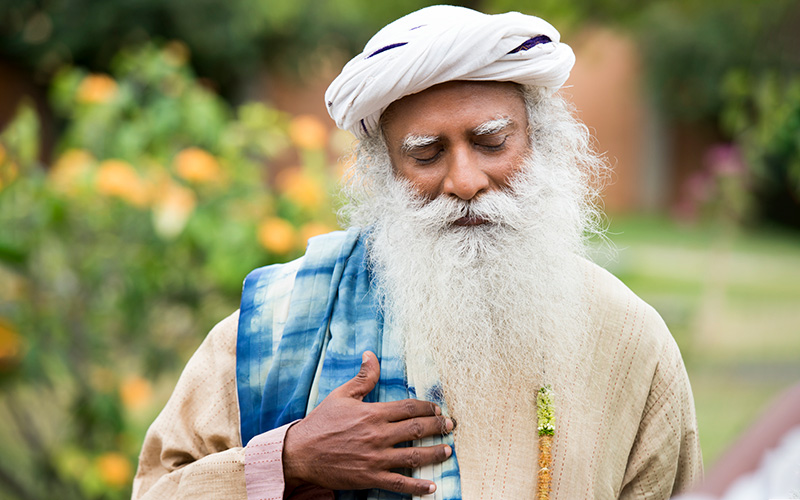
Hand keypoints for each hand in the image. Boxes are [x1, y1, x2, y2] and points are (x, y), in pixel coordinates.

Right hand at [282, 351, 453, 495]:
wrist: (300, 453)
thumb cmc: (321, 422)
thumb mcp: (341, 395)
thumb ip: (362, 377)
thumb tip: (371, 354)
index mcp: (373, 413)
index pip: (409, 408)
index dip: (427, 408)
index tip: (437, 409)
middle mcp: (378, 435)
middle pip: (417, 429)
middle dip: (438, 427)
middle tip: (450, 426)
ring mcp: (375, 458)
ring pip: (413, 456)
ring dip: (434, 453)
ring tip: (448, 451)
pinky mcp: (370, 478)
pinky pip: (399, 483)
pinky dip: (417, 486)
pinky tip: (431, 487)